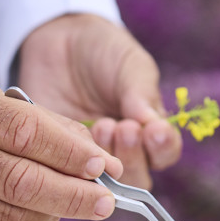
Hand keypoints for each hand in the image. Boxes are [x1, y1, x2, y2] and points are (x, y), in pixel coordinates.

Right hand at [0, 77, 122, 220]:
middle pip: (19, 177)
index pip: (25, 130)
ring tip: (74, 211)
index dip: (69, 152)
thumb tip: (107, 163)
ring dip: (50, 217)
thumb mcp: (3, 104)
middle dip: (71, 194)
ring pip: (5, 212)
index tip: (102, 166)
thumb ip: (55, 129)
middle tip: (105, 202)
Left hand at [17, 14, 181, 188]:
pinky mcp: (55, 155)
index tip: (154, 130)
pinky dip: (72, 160)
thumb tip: (154, 126)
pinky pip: (64, 172)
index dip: (162, 147)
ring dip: (107, 159)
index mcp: (147, 128)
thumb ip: (142, 93)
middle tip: (124, 127)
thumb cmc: (103, 51)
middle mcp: (120, 149)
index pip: (164, 152)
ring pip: (103, 184)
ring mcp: (87, 156)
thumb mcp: (130, 65)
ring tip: (102, 125)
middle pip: (136, 179)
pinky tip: (74, 136)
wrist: (58, 37)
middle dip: (133, 157)